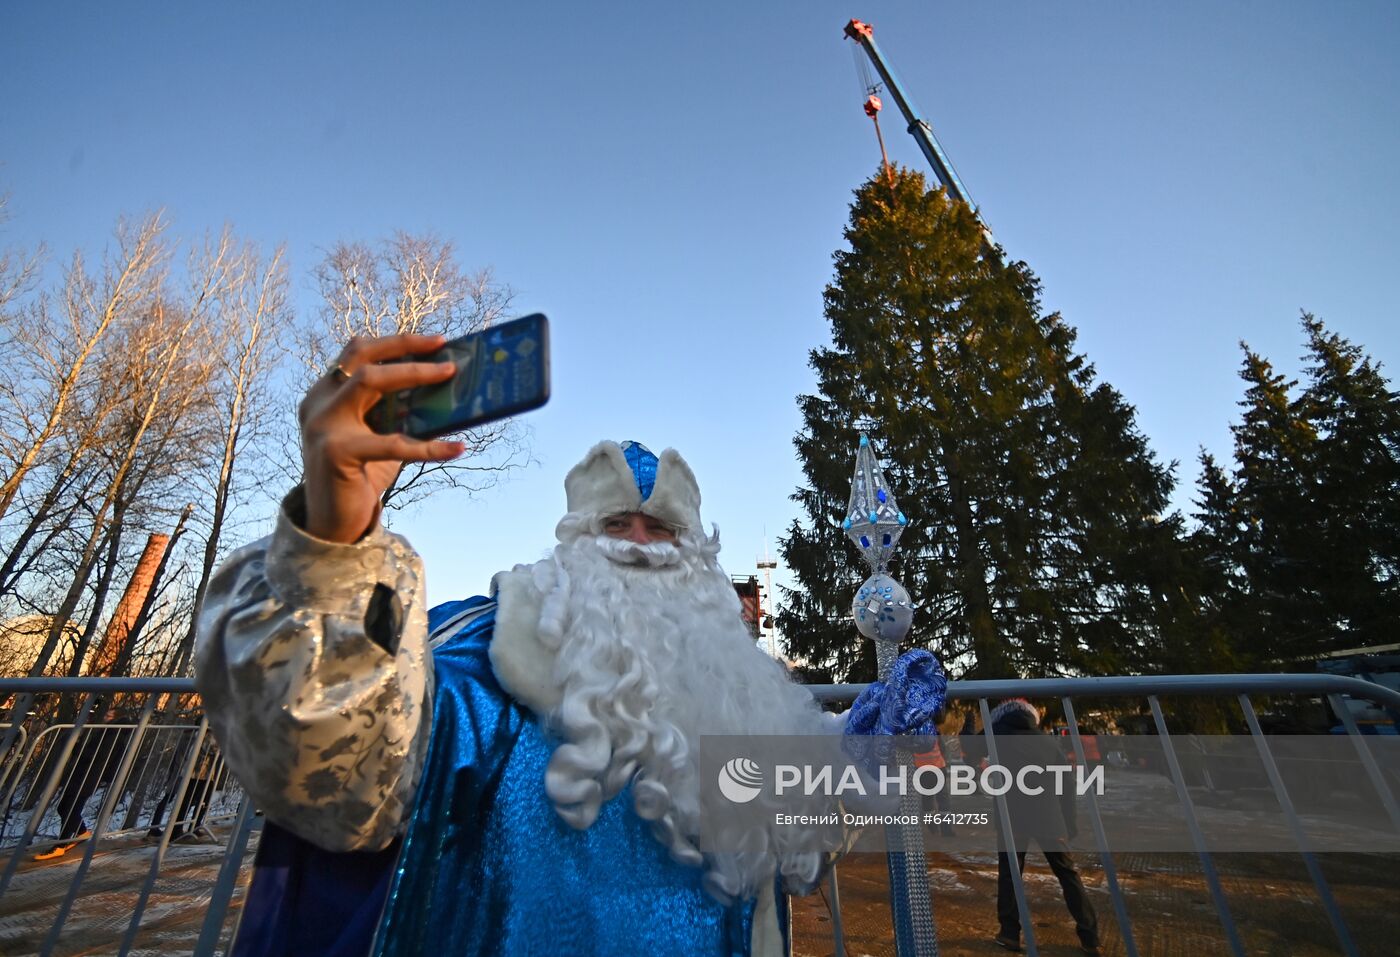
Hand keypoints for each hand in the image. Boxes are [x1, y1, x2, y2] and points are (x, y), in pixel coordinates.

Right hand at [299, 334, 462, 542]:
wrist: (333, 523)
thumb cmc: (362, 474)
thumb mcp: (379, 436)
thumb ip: (397, 412)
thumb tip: (445, 391)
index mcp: (326, 393)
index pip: (357, 351)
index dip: (396, 341)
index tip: (435, 340)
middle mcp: (318, 403)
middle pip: (362, 357)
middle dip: (405, 347)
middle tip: (444, 350)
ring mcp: (323, 426)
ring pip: (369, 381)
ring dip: (414, 374)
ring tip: (449, 376)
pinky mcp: (336, 453)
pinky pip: (391, 443)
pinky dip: (428, 446)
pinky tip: (457, 448)